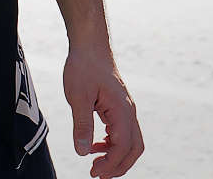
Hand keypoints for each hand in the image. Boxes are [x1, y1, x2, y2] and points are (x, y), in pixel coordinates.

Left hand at [64, 45, 143, 177]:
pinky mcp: (119, 107)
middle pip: (134, 148)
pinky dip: (112, 144)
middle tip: (97, 174)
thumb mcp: (78, 96)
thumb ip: (81, 124)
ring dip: (116, 156)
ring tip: (95, 163)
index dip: (110, 164)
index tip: (93, 172)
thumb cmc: (83, 66)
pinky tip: (95, 146)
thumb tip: (82, 151)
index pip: (123, 146)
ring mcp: (126, 109)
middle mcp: (129, 111)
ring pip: (130, 141)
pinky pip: (122, 132)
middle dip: (118, 166)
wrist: (90, 45)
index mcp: (122, 110)